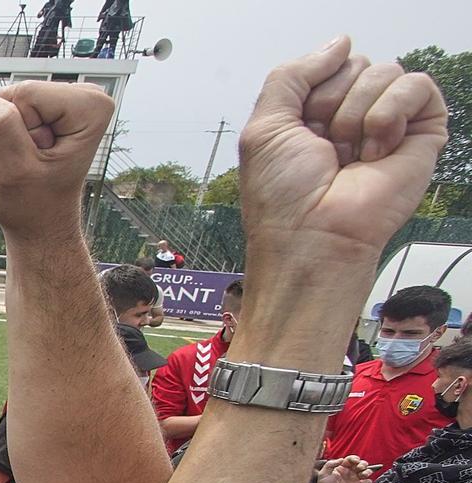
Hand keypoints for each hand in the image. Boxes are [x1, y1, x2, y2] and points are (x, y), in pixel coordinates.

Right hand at [0, 81, 115, 240]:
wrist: (39, 221)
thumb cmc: (33, 204)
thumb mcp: (13, 172)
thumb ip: (1, 132)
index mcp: (91, 107)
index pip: (26, 94)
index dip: (15, 128)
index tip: (30, 156)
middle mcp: (88, 96)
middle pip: (21, 92)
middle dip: (13, 128)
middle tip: (28, 159)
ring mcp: (70, 100)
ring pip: (12, 99)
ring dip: (10, 132)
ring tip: (28, 158)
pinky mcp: (53, 107)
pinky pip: (11, 105)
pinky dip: (9, 131)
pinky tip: (25, 152)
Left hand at [237, 38, 446, 259]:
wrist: (312, 237)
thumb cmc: (284, 196)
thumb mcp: (265, 125)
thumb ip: (292, 74)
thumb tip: (340, 42)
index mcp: (315, 113)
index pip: (326, 64)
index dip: (311, 93)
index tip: (302, 133)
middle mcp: (353, 115)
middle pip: (356, 63)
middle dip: (334, 103)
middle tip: (327, 149)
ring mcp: (388, 122)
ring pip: (385, 70)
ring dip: (358, 114)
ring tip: (351, 156)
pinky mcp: (421, 132)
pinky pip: (417, 85)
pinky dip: (391, 113)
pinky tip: (377, 151)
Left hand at [313, 454, 377, 482]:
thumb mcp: (323, 473)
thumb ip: (330, 464)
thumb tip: (341, 459)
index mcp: (343, 467)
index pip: (352, 459)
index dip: (355, 458)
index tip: (355, 461)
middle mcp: (350, 472)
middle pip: (362, 464)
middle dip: (363, 464)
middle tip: (359, 468)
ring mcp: (355, 480)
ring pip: (367, 472)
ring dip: (367, 471)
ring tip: (362, 474)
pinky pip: (368, 482)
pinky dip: (368, 481)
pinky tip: (362, 482)